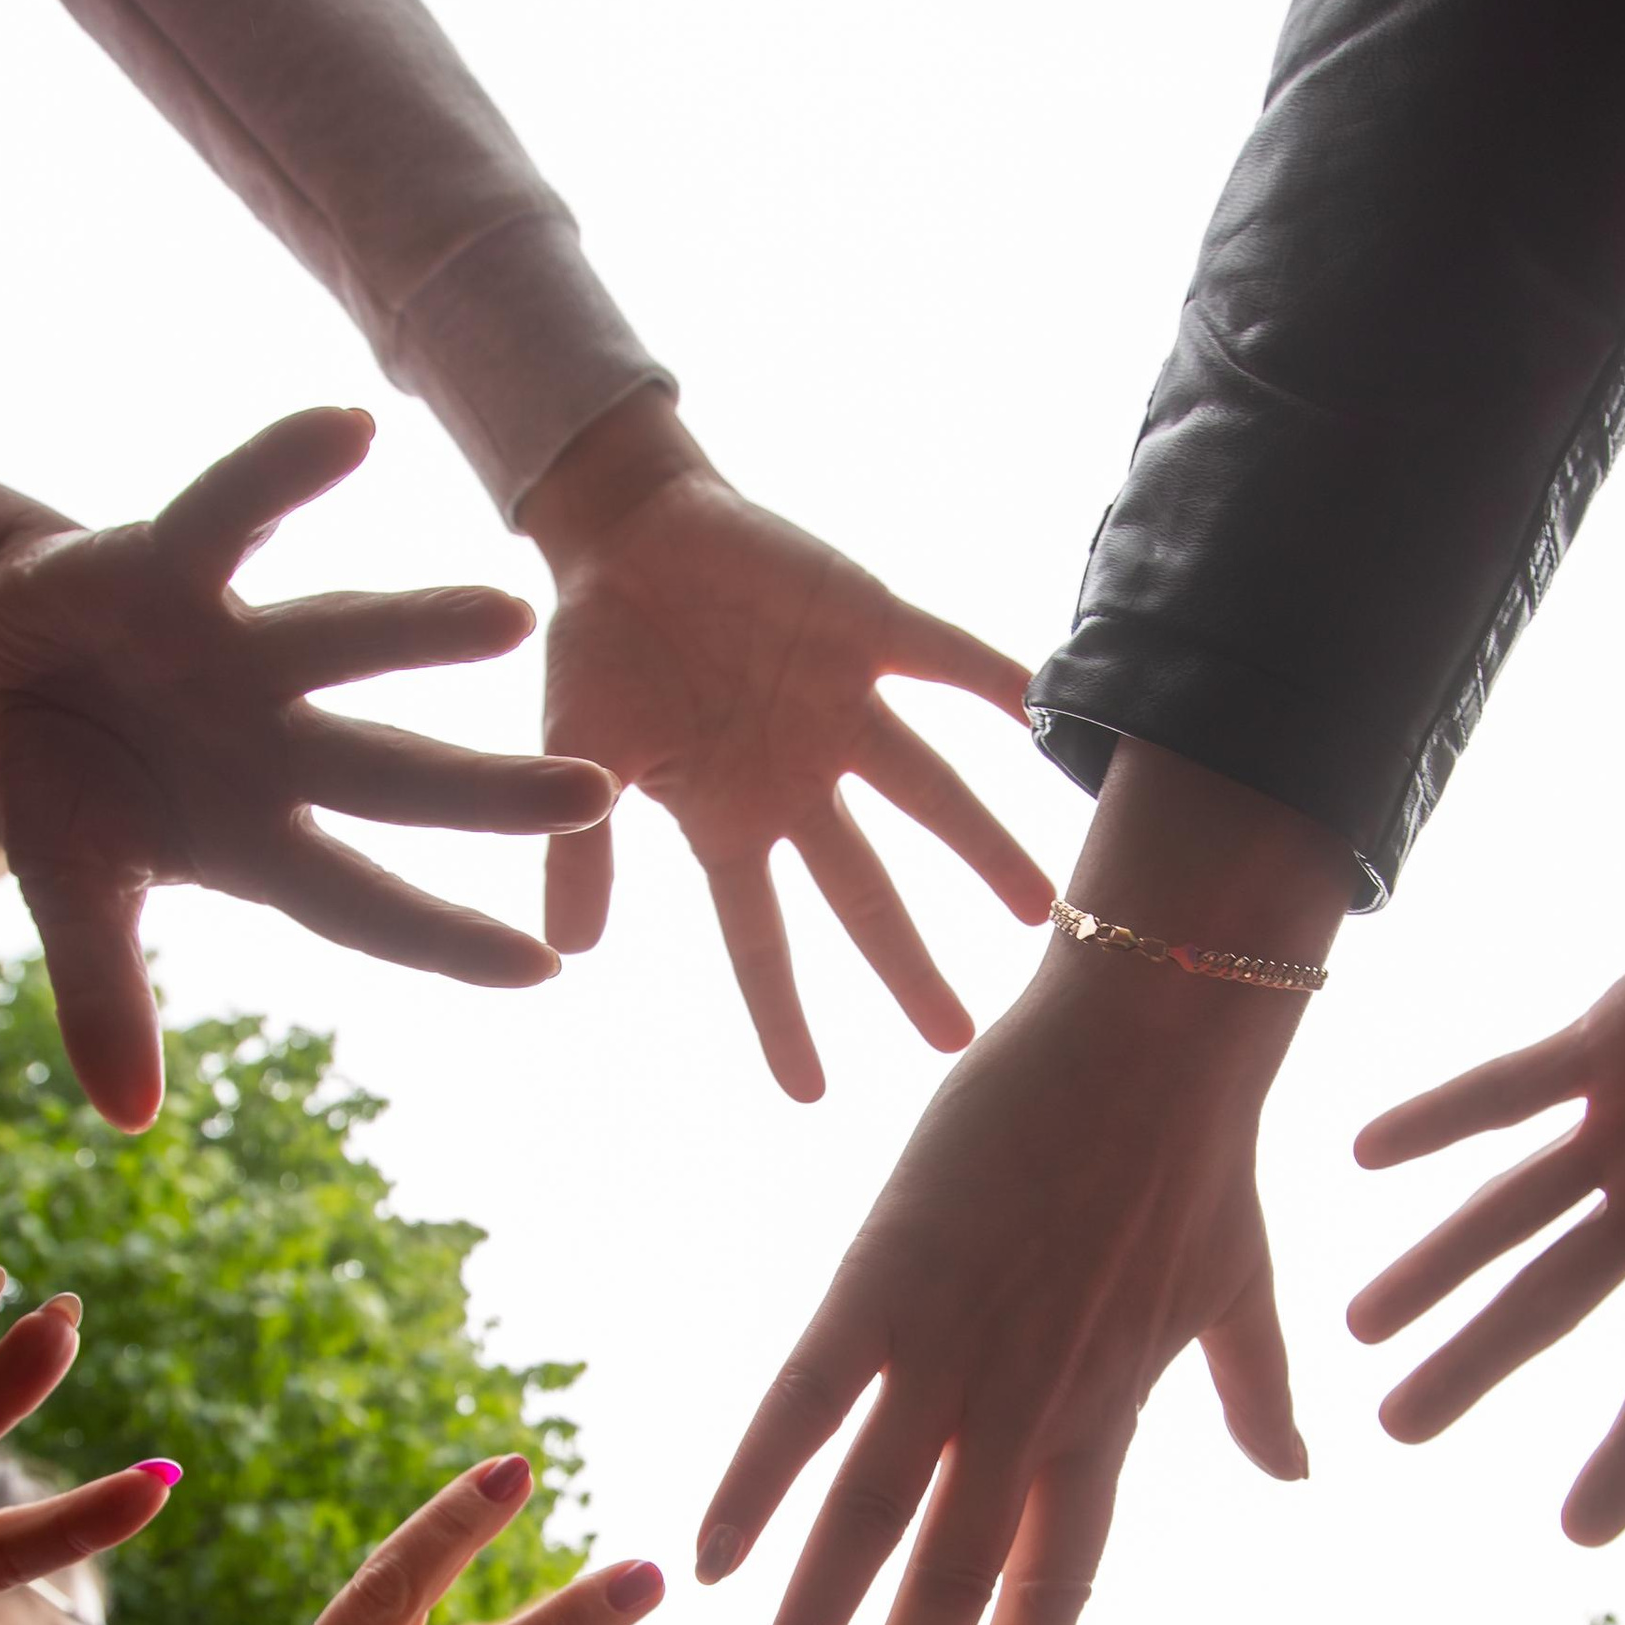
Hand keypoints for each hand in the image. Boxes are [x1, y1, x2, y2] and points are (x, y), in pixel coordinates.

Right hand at [0, 407, 615, 1131]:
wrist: (16, 651)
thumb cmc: (77, 785)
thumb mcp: (72, 893)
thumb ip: (105, 995)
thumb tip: (126, 1120)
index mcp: (266, 838)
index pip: (373, 902)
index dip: (447, 936)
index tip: (548, 971)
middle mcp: (281, 744)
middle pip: (403, 774)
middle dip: (493, 792)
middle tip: (601, 793)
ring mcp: (241, 652)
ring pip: (349, 641)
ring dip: (420, 629)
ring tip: (512, 613)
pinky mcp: (176, 562)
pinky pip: (234, 509)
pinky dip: (282, 468)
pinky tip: (354, 429)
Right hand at [524, 397, 1049, 1098]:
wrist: (627, 529)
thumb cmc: (596, 647)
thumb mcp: (575, 753)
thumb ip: (583, 848)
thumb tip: (572, 951)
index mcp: (732, 819)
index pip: (761, 938)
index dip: (782, 1014)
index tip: (811, 1096)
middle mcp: (801, 780)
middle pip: (867, 891)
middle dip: (910, 964)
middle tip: (963, 1040)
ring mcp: (840, 706)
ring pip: (928, 790)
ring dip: (983, 846)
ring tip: (1044, 906)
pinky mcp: (866, 623)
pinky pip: (946, 658)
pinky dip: (998, 682)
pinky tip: (1052, 716)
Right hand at [705, 944, 1302, 1624]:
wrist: (1159, 1025)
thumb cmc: (1205, 1152)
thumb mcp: (1243, 1293)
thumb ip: (1259, 1397)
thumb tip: (1296, 1471)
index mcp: (1105, 1426)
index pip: (1051, 1597)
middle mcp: (1024, 1415)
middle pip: (946, 1602)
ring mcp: (947, 1354)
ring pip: (864, 1533)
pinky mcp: (880, 1282)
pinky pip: (802, 1408)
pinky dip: (755, 1484)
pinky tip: (709, 1564)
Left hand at [1347, 826, 1624, 1542]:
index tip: (1581, 1533)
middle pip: (1552, 1301)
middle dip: (1474, 1362)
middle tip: (1395, 1426)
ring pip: (1511, 1208)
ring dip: (1437, 1261)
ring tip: (1360, 1321)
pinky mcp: (1614, 1037)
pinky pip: (1513, 1085)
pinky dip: (1445, 1114)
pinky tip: (1369, 1151)